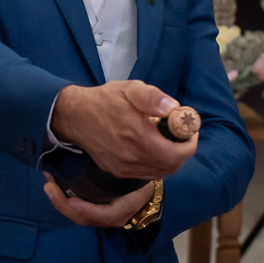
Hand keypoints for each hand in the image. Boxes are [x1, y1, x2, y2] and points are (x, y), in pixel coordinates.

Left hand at [44, 174, 154, 227]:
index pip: (105, 215)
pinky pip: (76, 211)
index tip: (72, 199)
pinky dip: (62, 199)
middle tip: (49, 185)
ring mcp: (99, 218)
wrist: (148, 197)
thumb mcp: (138, 179)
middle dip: (63, 203)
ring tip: (48, 183)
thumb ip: (126, 173)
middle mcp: (109, 219)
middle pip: (83, 218)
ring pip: (77, 216)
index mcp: (123, 211)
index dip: (87, 209)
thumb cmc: (141, 185)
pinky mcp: (92, 213)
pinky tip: (54, 185)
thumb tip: (111, 153)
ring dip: (59, 200)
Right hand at [51, 81, 196, 179]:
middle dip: (181, 152)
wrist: (74, 116)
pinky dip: (155, 164)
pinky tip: (151, 149)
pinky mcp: (117, 171)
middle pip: (171, 166)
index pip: (176, 154)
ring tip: (166, 141)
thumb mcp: (129, 89)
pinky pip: (146, 174)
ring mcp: (123, 167)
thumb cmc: (103, 100)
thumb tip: (173, 107)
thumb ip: (152, 97)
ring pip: (160, 172)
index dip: (189, 144)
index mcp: (137, 136)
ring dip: (170, 159)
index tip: (188, 130)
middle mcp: (131, 157)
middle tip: (180, 135)